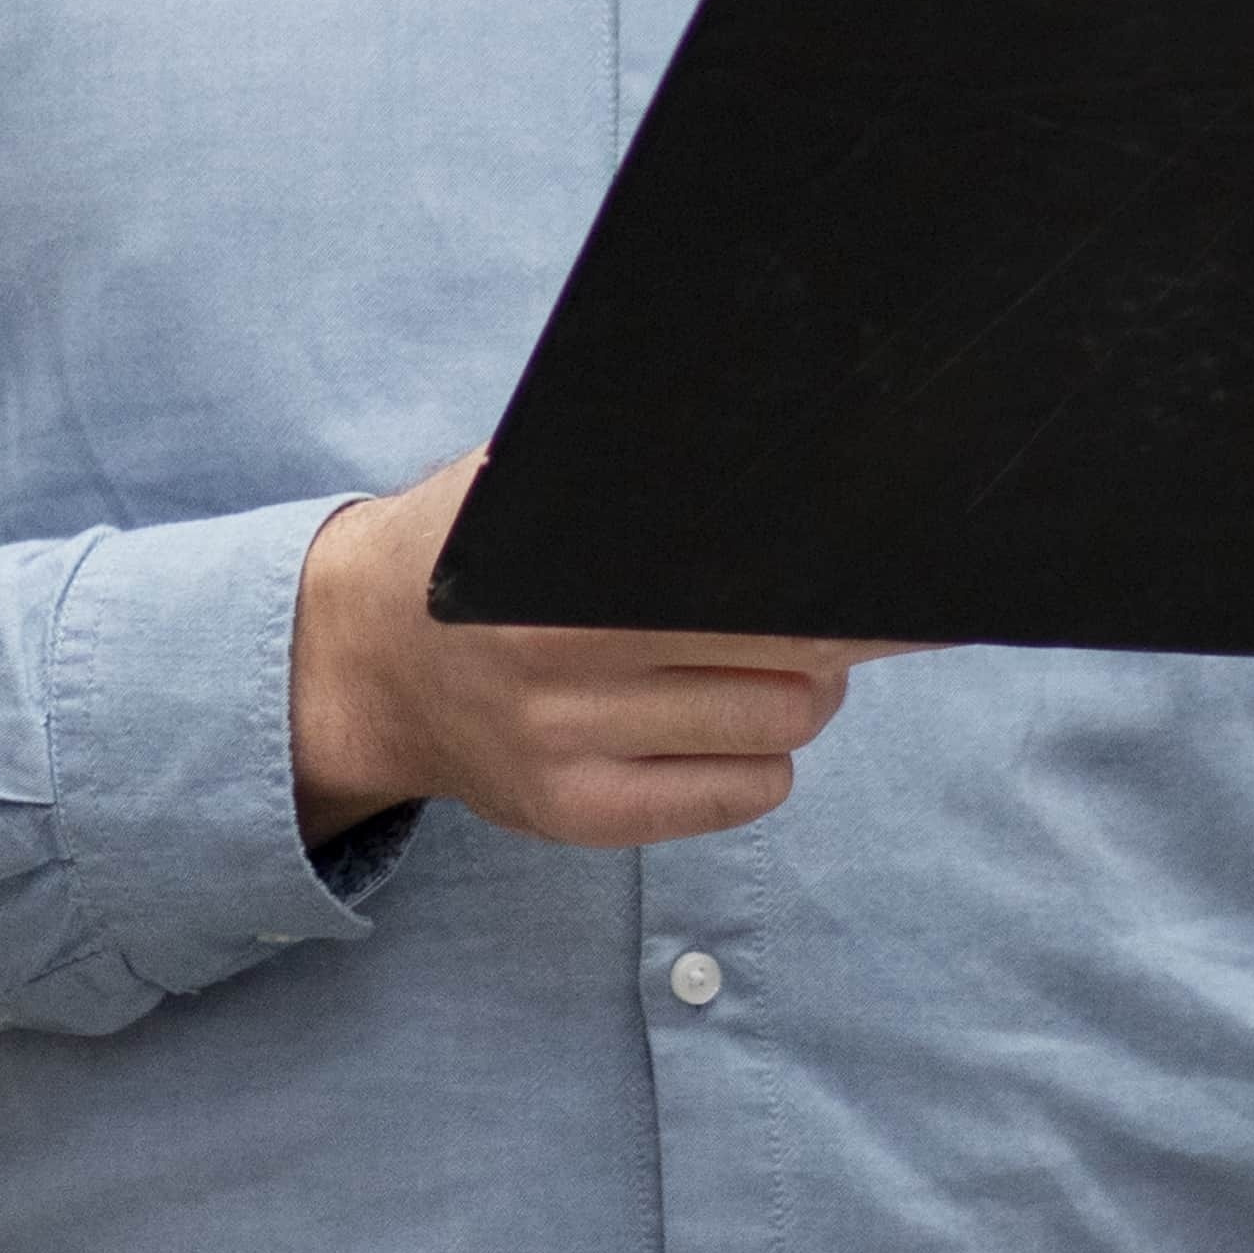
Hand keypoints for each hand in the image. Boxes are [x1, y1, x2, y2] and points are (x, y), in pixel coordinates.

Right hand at [288, 457, 897, 850]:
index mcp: (561, 572)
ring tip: (766, 656)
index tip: (892, 558)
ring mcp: (568, 754)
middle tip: (836, 602)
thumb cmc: (477, 551)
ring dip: (803, 690)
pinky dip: (762, 757)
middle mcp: (559, 666)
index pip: (748, 580)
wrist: (361, 662)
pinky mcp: (579, 819)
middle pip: (791, 658)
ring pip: (781, 725)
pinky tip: (723, 720)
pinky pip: (744, 795)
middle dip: (837, 628)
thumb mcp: (530, 478)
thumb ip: (636, 466)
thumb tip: (778, 433)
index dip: (834, 572)